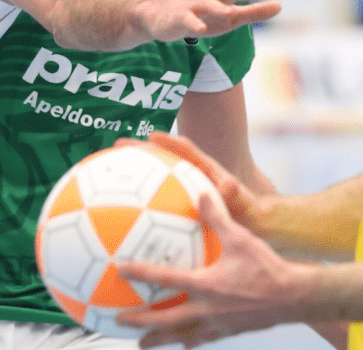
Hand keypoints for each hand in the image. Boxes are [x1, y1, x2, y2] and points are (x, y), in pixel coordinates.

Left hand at [116, 192, 316, 347]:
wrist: (294, 297)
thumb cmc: (268, 266)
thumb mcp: (242, 238)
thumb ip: (218, 217)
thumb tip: (203, 194)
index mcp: (206, 285)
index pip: (165, 280)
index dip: (140, 274)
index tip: (120, 270)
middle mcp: (206, 309)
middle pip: (165, 320)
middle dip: (141, 322)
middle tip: (118, 321)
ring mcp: (217, 325)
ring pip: (181, 336)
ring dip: (160, 339)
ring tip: (143, 344)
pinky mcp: (229, 332)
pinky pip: (202, 339)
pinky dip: (189, 340)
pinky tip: (184, 341)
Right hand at [117, 132, 267, 235]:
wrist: (255, 226)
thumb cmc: (251, 214)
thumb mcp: (245, 205)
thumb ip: (236, 195)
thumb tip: (230, 184)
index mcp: (208, 171)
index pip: (186, 150)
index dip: (170, 142)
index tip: (151, 137)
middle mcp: (194, 176)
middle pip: (163, 159)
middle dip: (141, 151)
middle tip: (117, 146)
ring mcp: (185, 190)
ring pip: (155, 179)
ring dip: (134, 174)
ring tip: (108, 172)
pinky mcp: (181, 204)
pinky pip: (155, 201)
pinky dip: (139, 203)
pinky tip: (121, 216)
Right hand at [137, 0, 280, 42]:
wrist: (160, 18)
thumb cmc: (200, 16)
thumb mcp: (229, 17)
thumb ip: (253, 13)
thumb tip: (280, 6)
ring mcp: (192, 7)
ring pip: (206, 4)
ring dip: (218, 7)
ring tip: (231, 12)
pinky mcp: (178, 19)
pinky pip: (186, 20)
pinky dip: (194, 23)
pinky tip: (200, 29)